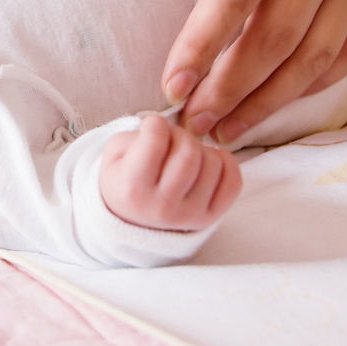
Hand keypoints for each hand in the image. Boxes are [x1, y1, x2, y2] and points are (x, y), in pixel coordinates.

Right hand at [99, 116, 240, 231]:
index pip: (155, 140)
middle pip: (189, 152)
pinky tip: (207, 162)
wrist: (132, 221)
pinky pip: (233, 181)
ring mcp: (190, 214)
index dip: (154, 124)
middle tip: (171, 139)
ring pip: (213, 163)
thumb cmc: (124, 181)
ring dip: (201, 149)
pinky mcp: (210, 217)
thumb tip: (169, 129)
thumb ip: (135, 136)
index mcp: (133, 188)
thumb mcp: (113, 156)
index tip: (152, 127)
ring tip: (184, 155)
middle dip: (181, 135)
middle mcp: (163, 206)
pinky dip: (225, 163)